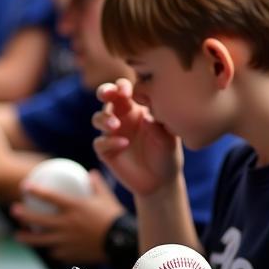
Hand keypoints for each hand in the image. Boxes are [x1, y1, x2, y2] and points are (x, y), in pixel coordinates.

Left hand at [10, 171, 122, 262]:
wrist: (122, 242)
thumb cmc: (115, 217)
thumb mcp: (106, 197)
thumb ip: (96, 185)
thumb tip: (91, 173)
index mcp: (74, 208)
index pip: (49, 197)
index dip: (35, 191)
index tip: (25, 187)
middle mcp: (66, 224)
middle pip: (38, 220)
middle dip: (24, 215)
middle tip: (14, 210)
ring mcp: (66, 240)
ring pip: (41, 240)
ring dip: (27, 238)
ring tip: (18, 236)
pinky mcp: (70, 253)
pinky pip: (55, 251)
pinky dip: (50, 248)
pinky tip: (47, 247)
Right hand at [93, 78, 180, 196]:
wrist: (161, 182)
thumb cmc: (167, 154)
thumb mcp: (170, 140)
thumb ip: (159, 128)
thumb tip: (146, 118)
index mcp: (137, 107)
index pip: (126, 90)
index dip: (122, 87)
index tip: (127, 92)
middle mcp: (122, 117)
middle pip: (106, 97)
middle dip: (104, 92)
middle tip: (107, 95)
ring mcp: (112, 134)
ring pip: (98, 118)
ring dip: (104, 119)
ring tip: (115, 126)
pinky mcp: (106, 151)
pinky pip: (100, 143)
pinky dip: (109, 142)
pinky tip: (124, 144)